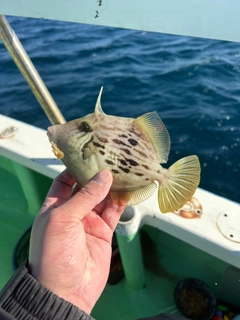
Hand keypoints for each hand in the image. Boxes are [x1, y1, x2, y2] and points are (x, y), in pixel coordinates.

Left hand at [29, 169, 124, 313]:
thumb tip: (104, 176)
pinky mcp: (104, 232)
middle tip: (112, 159)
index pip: (64, 181)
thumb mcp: (63, 219)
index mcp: (55, 207)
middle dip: (97, 175)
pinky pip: (114, 212)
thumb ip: (84, 197)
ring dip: (112, 187)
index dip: (75, 168)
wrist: (66, 290)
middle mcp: (72, 212)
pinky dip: (121, 202)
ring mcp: (89, 222)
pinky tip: (129, 190)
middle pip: (86, 188)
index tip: (89, 155)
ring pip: (103, 198)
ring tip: (124, 171)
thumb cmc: (54, 253)